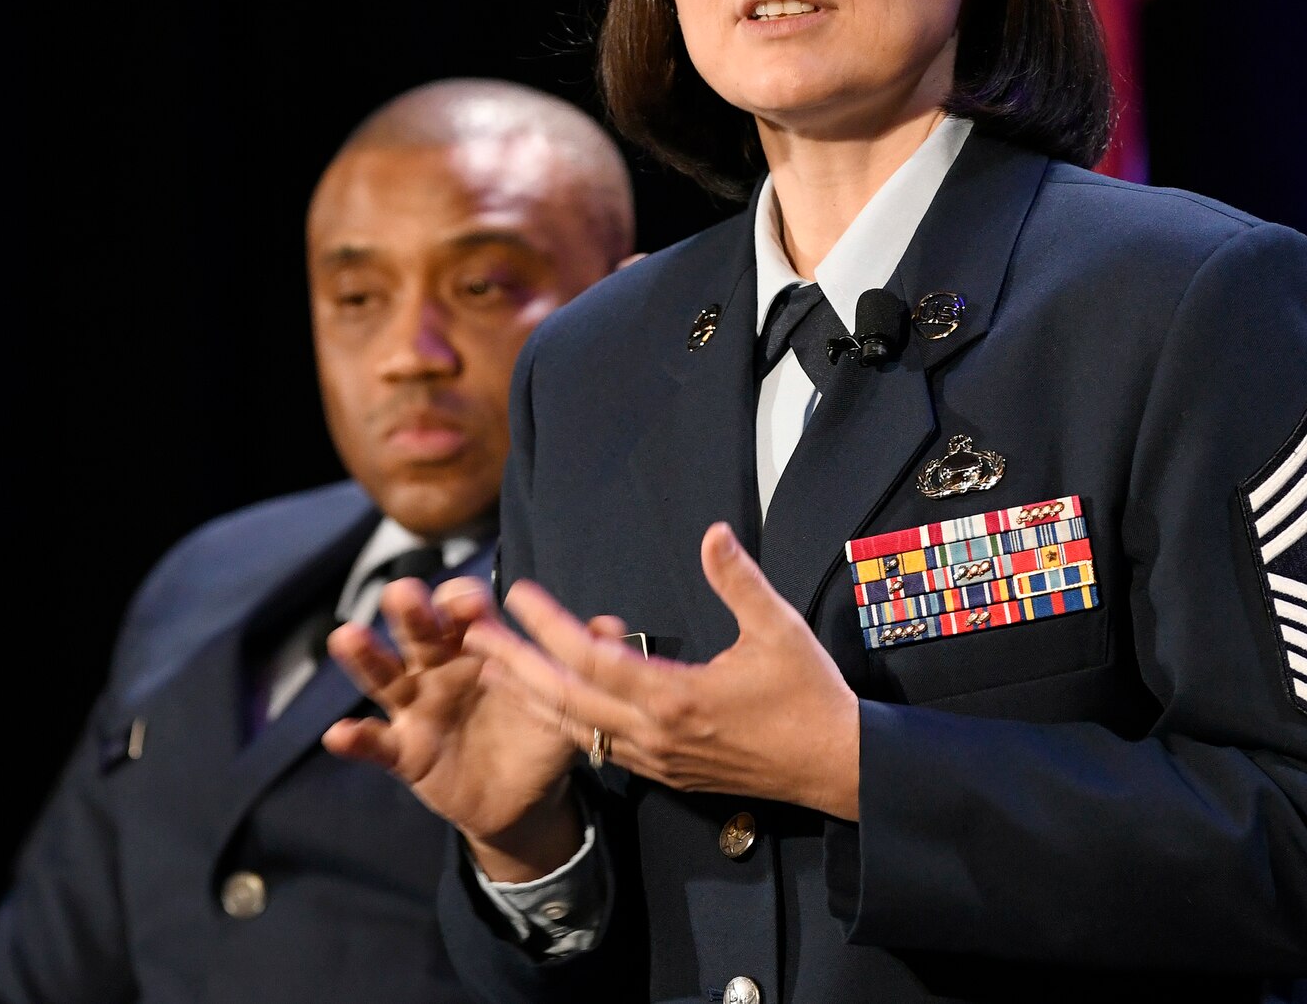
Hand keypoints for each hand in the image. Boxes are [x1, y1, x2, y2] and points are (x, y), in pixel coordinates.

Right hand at [323, 575, 611, 879]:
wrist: (525, 799)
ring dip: (365, 655)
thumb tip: (611, 627)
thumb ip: (581, 665)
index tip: (471, 604)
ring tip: (347, 637)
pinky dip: (355, 739)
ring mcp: (418, 708)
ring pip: (385, 675)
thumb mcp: (564, 702)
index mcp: (479, 647)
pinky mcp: (405, 751)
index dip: (464, 603)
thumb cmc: (539, 734)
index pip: (464, 612)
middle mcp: (440, 668)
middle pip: (419, 632)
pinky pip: (376, 743)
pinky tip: (338, 735)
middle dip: (411, 611)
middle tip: (403, 595)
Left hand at [464, 522, 860, 817]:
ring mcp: (655, 759)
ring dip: (529, 695)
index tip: (517, 593)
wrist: (836, 768)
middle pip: (566, 698)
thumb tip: (713, 533)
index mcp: (678, 697)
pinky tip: (541, 701)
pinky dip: (562, 720)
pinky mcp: (662, 772)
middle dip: (514, 664)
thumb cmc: (810, 695)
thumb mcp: (780, 629)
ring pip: (575, 727)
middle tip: (471, 634)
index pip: (594, 658)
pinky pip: (597, 746)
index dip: (550, 625)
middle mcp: (656, 733)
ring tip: (488, 666)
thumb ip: (739, 580)